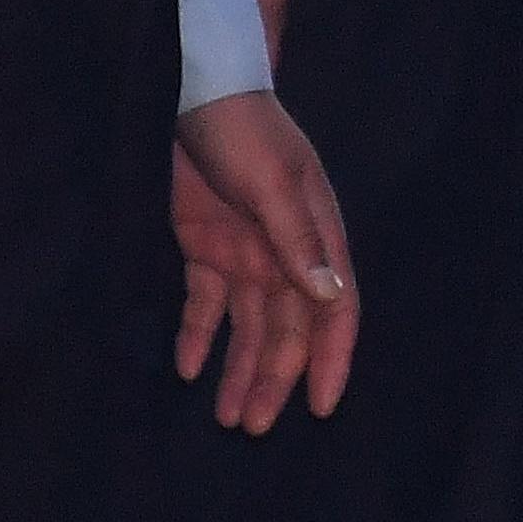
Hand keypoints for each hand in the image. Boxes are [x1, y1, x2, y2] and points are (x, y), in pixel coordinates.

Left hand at [171, 139, 322, 432]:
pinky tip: (188, 370)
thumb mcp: (274, 183)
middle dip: (274, 378)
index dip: (330, 358)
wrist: (196, 93)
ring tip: (227, 418)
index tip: (321, 405)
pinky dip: (197, 336)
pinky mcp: (205, 247)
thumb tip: (331, 296)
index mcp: (316, 238)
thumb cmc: (247, 132)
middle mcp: (286, 254)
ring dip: (239, 369)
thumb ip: (299, 240)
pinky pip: (205, 304)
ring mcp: (246, 252)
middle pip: (286, 328)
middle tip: (255, 427)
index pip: (334, 311)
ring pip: (247, 326)